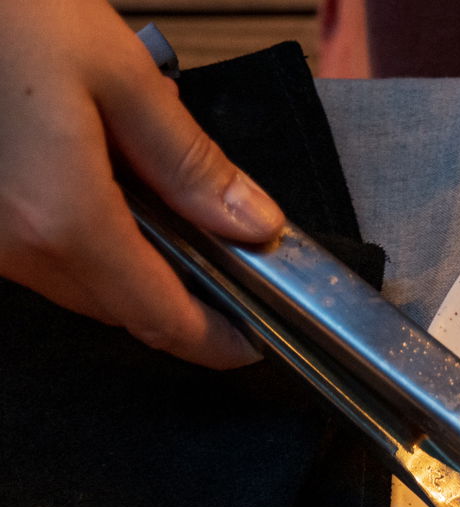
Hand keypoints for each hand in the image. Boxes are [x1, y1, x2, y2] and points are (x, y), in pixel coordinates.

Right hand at [0, 0, 284, 367]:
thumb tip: (254, 225)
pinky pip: (39, 253)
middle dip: (178, 295)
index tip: (251, 341)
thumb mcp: (120, 76)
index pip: (159, 318)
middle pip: (120, 309)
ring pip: (78, 285)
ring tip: (161, 198)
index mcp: (63, 219)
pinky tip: (101, 180)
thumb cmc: (8, 14)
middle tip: (224, 255)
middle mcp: (13, 245)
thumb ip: (191, 162)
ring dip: (130, 264)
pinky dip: (84, 237)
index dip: (214, 341)